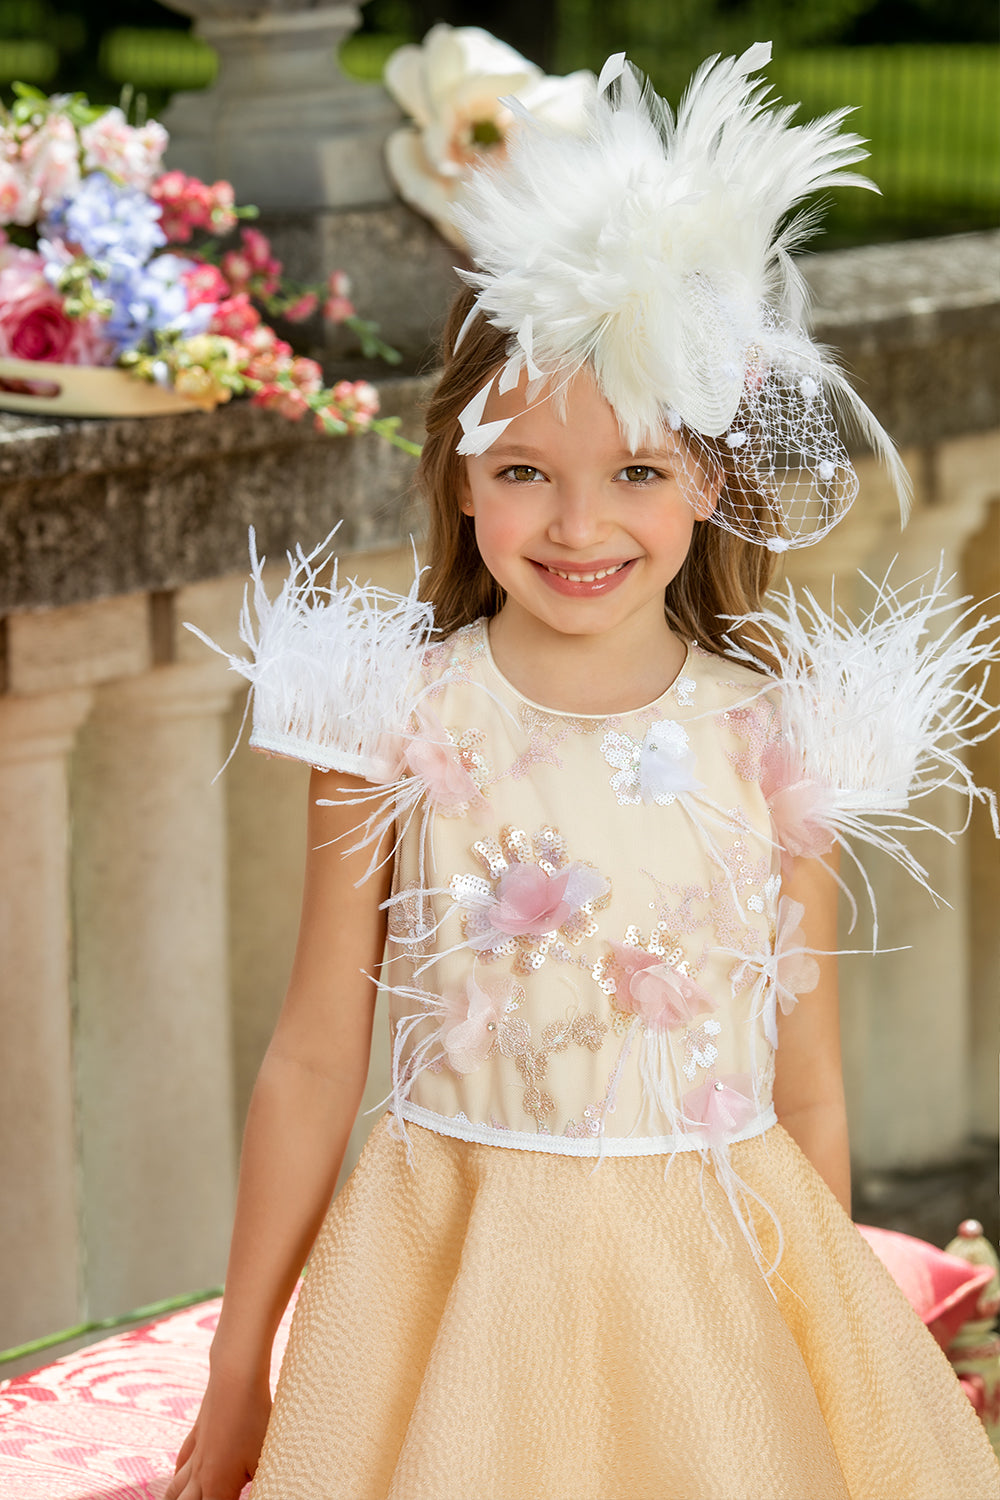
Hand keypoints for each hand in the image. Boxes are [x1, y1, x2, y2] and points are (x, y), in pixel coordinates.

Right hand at [164, 1371, 271, 1499]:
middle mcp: (200, 1475)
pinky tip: (178, 1478)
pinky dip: (177, 1476)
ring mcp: (195, 1454)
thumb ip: (261, 1485)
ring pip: (173, 1489)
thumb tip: (268, 1490)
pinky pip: (180, 1462)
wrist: (235, 1378)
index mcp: (217, 1488)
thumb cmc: (254, 1419)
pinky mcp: (196, 1434)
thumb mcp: (264, 1459)